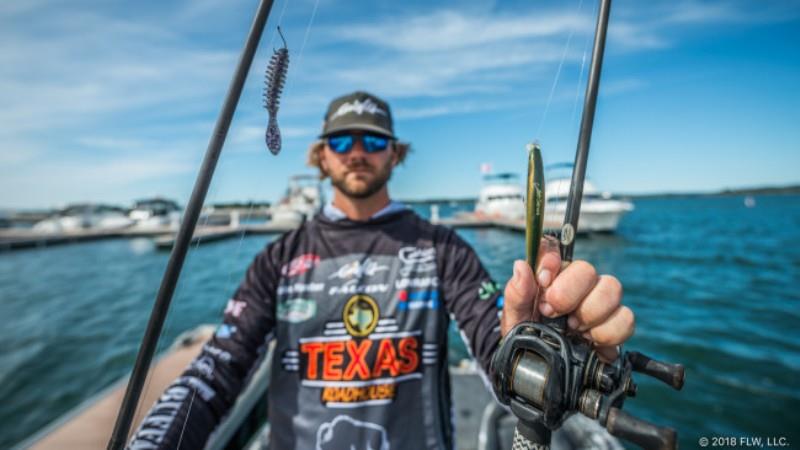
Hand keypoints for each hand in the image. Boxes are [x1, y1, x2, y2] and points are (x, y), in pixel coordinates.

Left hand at [501, 237, 633, 361]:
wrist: (544, 372)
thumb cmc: (529, 339)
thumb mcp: (514, 319)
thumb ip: (516, 294)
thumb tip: (521, 266)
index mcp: (551, 277)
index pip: (555, 249)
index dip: (551, 261)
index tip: (543, 282)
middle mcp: (578, 285)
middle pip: (587, 269)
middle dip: (569, 293)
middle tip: (552, 314)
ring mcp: (600, 303)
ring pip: (612, 288)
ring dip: (590, 313)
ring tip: (574, 330)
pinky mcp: (616, 325)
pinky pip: (626, 318)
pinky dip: (609, 333)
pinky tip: (591, 342)